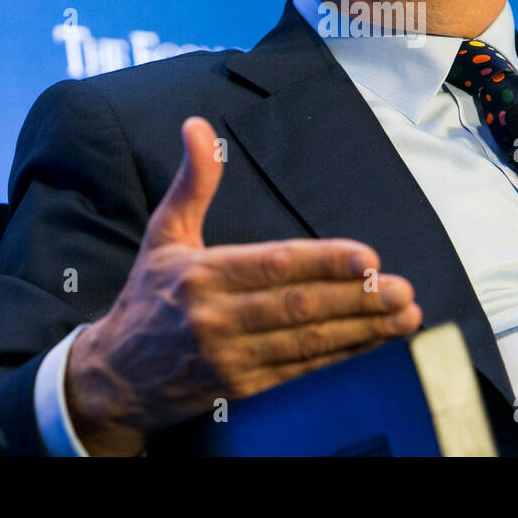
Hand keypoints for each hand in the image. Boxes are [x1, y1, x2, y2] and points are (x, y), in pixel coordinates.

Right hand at [63, 116, 421, 454]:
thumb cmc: (148, 298)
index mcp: (201, 275)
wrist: (114, 379)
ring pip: (307, 343)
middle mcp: (216, 319)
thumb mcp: (164, 234)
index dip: (324, 262)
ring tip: (403, 316)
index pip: (273, 265)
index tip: (369, 258)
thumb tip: (198, 126)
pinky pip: (301, 373)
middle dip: (357, 299)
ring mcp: (230, 360)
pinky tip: (374, 346)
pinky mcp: (242, 391)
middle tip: (402, 290)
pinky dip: (341, 359)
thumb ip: (193, 182)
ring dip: (361, 331)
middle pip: (299, 307)